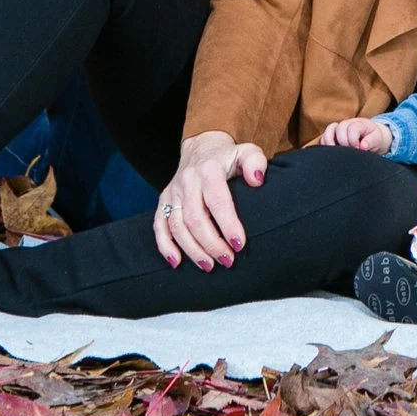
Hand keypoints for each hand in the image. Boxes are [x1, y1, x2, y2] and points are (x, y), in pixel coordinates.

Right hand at [155, 131, 268, 270]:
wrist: (201, 150)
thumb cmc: (228, 158)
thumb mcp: (246, 152)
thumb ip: (255, 162)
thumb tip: (257, 180)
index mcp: (209, 170)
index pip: (217, 201)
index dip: (228, 225)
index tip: (239, 244)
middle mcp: (187, 181)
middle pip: (195, 218)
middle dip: (211, 244)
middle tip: (228, 260)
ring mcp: (173, 192)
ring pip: (177, 226)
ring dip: (192, 250)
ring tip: (209, 266)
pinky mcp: (163, 201)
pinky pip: (159, 225)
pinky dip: (165, 246)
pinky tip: (177, 262)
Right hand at [315, 118, 391, 152]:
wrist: (371, 136)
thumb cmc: (374, 138)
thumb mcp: (377, 139)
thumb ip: (371, 141)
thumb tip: (363, 146)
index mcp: (359, 123)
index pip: (352, 128)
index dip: (353, 140)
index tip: (358, 149)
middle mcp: (347, 124)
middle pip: (339, 128)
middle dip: (343, 141)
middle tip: (349, 152)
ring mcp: (339, 129)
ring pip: (329, 131)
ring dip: (330, 142)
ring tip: (336, 153)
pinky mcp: (333, 136)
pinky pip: (324, 138)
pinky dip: (325, 145)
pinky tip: (332, 154)